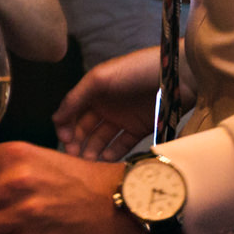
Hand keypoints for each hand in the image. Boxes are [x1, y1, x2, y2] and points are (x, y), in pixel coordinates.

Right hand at [53, 46, 163, 160]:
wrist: (178, 75)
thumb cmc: (136, 70)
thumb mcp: (101, 78)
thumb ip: (76, 98)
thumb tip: (55, 118)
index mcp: (94, 90)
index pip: (72, 112)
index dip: (66, 126)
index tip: (65, 140)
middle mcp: (106, 105)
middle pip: (85, 128)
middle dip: (77, 142)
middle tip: (75, 157)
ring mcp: (123, 118)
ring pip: (101, 139)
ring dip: (92, 150)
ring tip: (89, 162)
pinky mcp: (140, 130)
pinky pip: (122, 145)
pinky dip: (112, 154)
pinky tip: (105, 160)